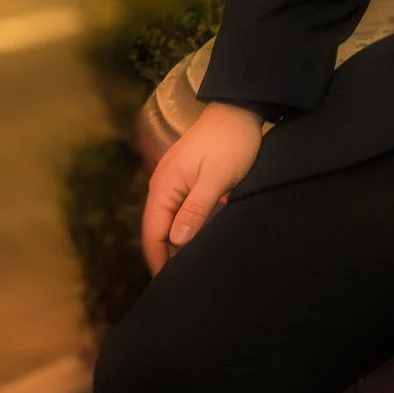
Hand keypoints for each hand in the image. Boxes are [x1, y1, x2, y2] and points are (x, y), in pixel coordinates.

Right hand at [142, 103, 264, 271]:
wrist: (240, 109)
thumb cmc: (231, 143)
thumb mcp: (217, 178)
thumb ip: (196, 210)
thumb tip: (176, 241)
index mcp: (163, 188)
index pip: (154, 233)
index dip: (159, 259)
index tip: (168, 283)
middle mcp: (161, 187)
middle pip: (158, 229)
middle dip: (166, 254)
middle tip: (180, 280)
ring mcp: (173, 182)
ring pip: (169, 220)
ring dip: (176, 242)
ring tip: (188, 266)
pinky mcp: (186, 178)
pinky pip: (180, 209)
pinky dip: (185, 226)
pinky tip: (196, 238)